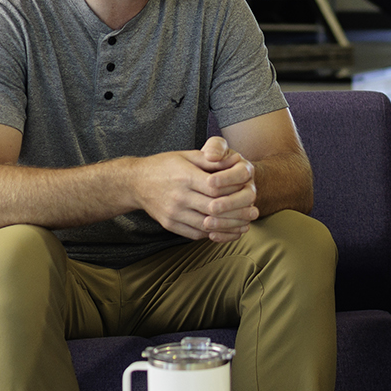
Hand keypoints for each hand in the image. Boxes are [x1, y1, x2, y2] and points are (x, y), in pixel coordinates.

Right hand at [135, 138, 257, 240]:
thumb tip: (234, 161)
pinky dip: (214, 234)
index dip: (233, 191)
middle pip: (214, 209)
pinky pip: (196, 234)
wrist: (136, 182)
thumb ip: (210, 160)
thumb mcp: (186, 155)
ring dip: (229, 227)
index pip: (216, 188)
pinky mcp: (170, 224)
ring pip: (207, 226)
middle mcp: (179, 196)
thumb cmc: (165, 166)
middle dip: (237, 212)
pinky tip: (226, 231)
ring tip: (245, 225)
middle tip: (254, 213)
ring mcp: (173, 213)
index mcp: (185, 177)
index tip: (247, 191)